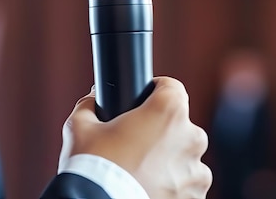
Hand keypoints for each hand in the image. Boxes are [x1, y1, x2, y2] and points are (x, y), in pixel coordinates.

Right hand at [59, 76, 211, 198]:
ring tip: (142, 174)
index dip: (155, 92)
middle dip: (161, 133)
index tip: (143, 103)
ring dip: (170, 164)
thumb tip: (92, 101)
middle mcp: (191, 137)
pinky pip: (188, 187)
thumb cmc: (93, 169)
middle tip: (135, 147)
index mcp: (169, 110)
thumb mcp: (79, 127)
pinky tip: (150, 190)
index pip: (171, 87)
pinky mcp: (196, 198)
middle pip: (179, 125)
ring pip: (185, 159)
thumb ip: (89, 106)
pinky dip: (174, 189)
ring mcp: (197, 171)